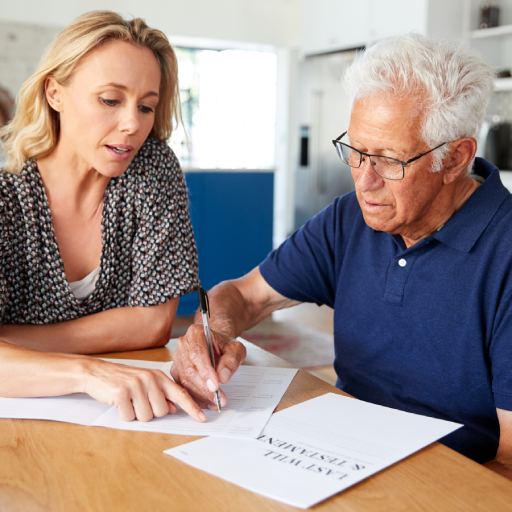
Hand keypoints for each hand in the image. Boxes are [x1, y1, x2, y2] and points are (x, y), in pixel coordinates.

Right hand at [82, 359, 205, 421]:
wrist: (96, 372)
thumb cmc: (122, 380)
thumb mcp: (145, 383)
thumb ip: (161, 395)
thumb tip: (174, 409)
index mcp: (158, 376)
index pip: (180, 394)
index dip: (192, 408)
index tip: (203, 418)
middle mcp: (150, 379)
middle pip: (162, 411)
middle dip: (150, 412)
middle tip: (138, 401)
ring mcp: (136, 385)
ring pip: (146, 416)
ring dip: (136, 414)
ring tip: (128, 401)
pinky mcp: (122, 393)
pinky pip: (129, 417)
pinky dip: (123, 415)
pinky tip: (119, 403)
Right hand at [171, 324, 246, 406]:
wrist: (216, 345)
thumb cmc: (224, 346)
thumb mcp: (235, 349)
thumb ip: (231, 360)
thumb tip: (223, 376)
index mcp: (196, 333)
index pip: (198, 353)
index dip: (206, 371)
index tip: (215, 386)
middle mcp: (183, 344)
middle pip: (190, 369)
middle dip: (205, 388)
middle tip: (219, 398)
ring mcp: (178, 358)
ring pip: (185, 380)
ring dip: (200, 395)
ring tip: (216, 402)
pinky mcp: (177, 371)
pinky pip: (183, 386)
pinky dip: (195, 397)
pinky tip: (207, 403)